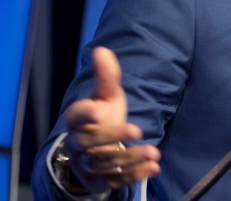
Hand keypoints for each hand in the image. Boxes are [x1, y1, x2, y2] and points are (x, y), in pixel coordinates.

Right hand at [63, 47, 160, 193]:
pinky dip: (133, 175)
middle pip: (90, 141)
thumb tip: (101, 50)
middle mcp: (78, 142)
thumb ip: (107, 76)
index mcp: (77, 119)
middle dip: (113, 136)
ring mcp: (86, 163)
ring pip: (104, 162)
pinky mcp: (98, 180)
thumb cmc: (104, 116)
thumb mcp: (107, 95)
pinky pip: (113, 180)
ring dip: (130, 158)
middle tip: (138, 130)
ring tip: (154, 153)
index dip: (86, 113)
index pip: (76, 115)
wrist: (98, 148)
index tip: (100, 110)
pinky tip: (153, 168)